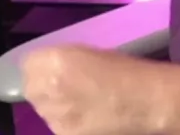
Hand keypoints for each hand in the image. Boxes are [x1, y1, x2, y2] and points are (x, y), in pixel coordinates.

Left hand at [21, 44, 164, 134]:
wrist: (149, 103)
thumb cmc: (129, 70)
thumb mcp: (94, 53)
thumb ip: (66, 59)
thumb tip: (54, 69)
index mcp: (56, 60)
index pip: (30, 62)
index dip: (45, 65)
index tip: (61, 68)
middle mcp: (46, 87)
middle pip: (31, 86)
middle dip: (46, 86)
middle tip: (72, 86)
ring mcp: (51, 114)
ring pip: (41, 108)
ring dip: (55, 105)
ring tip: (83, 104)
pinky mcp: (61, 134)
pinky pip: (55, 125)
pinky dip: (66, 121)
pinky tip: (88, 118)